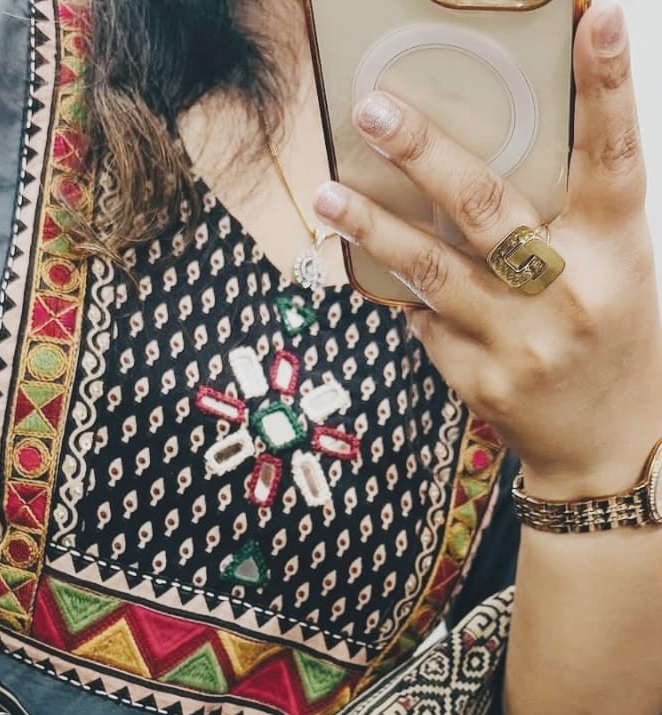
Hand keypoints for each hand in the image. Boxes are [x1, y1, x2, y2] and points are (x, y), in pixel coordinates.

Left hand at [314, 2, 661, 498]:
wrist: (607, 445)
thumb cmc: (610, 335)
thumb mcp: (614, 265)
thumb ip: (567, 213)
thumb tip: (486, 144)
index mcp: (616, 251)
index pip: (614, 157)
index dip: (606, 86)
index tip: (594, 16)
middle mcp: (568, 293)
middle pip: (487, 209)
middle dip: (424, 153)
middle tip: (374, 109)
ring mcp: (519, 343)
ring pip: (430, 271)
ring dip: (372, 228)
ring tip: (327, 193)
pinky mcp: (479, 381)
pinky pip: (426, 324)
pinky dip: (409, 298)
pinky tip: (388, 281)